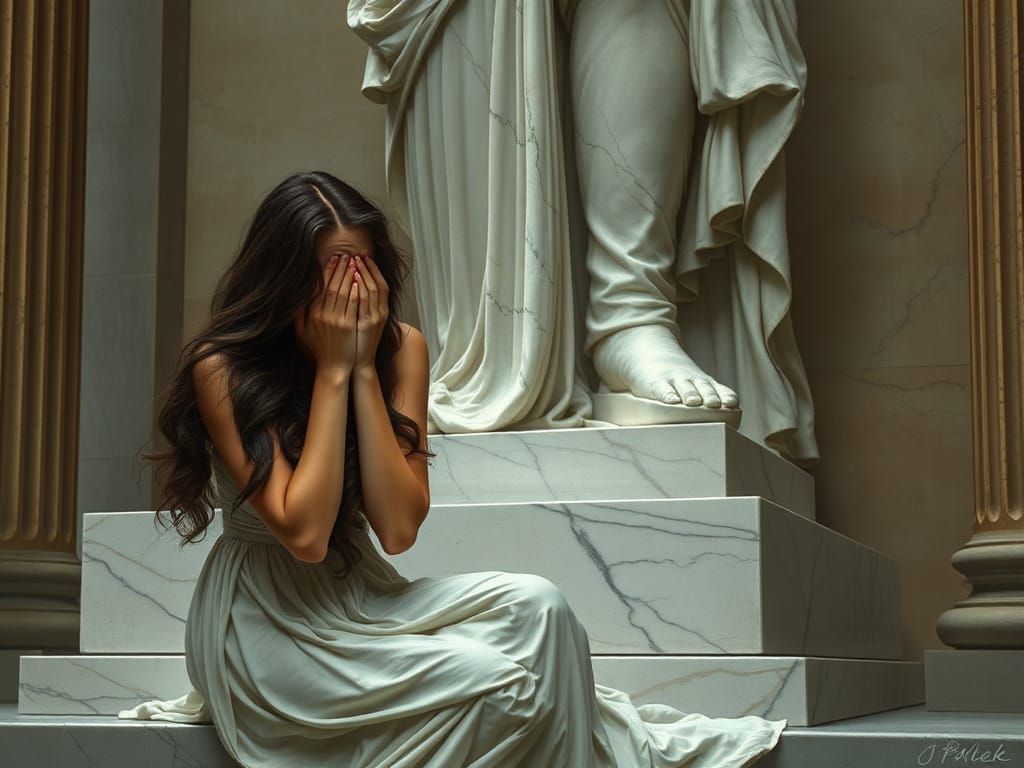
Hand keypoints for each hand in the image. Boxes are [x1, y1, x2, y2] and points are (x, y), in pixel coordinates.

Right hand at [294, 254, 358, 377]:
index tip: (332, 259)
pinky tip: (359, 279)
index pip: (320, 287)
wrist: (333, 369)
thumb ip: (298, 316)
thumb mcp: (302, 334)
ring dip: (349, 275)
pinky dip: (356, 290)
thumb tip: (295, 299)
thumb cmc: (318, 351)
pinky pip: (353, 303)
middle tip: (346, 255)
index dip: (327, 271)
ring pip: (344, 292)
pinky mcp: (349, 325)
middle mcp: (323, 315)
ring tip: (354, 262)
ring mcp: (337, 320)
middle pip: (332, 286)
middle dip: (340, 268)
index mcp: (312, 314)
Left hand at [352, 252, 388, 371]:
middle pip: (378, 283)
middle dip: (368, 267)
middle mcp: (381, 313)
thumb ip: (361, 308)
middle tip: (359, 253)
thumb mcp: (363, 324)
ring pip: (372, 289)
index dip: (373, 269)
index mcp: (381, 311)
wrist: (358, 363)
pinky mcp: (368, 324)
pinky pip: (364, 302)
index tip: (364, 257)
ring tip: (354, 260)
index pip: (380, 284)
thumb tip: (354, 287)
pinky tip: (354, 278)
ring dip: (364, 273)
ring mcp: (376, 318)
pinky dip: (360, 288)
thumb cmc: (357, 345)